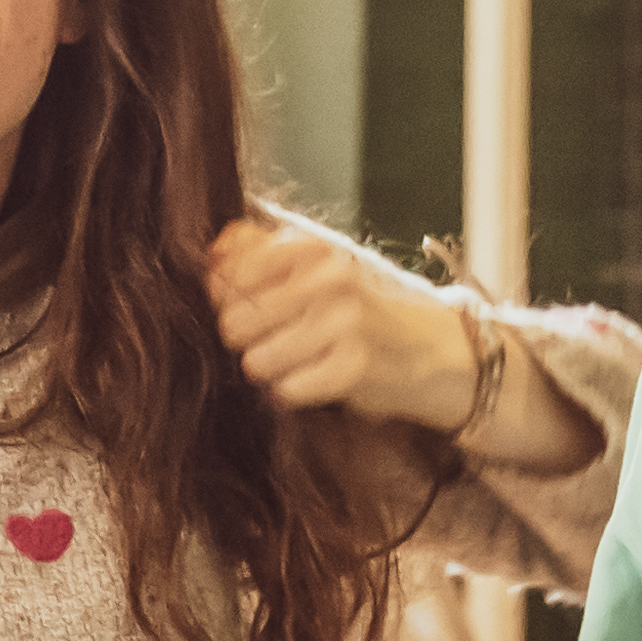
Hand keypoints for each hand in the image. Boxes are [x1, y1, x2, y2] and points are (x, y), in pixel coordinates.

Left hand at [210, 210, 477, 431]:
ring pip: (256, 361)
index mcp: (310, 247)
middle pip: (232, 324)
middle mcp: (328, 277)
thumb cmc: (356, 310)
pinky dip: (295, 393)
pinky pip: (286, 391)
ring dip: (271, 371)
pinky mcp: (354, 367)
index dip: (226, 303)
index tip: (254, 311)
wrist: (429, 349)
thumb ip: (257, 250)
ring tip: (302, 361)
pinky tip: (317, 381)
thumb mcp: (313, 266)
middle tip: (279, 341)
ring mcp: (344, 321)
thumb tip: (212, 250)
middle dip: (247, 342)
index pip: (225, 277)